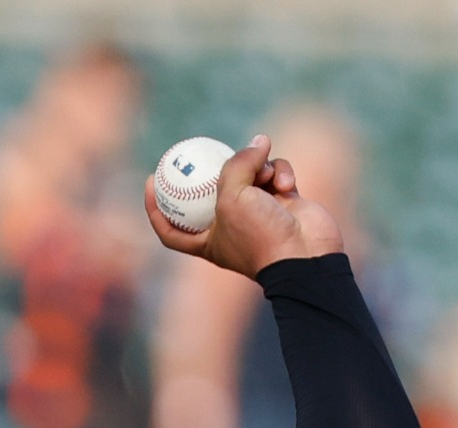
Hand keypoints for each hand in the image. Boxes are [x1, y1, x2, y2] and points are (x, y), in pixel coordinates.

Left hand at [145, 134, 343, 277]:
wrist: (307, 256)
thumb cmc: (261, 235)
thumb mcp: (232, 198)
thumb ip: (236, 165)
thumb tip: (257, 142)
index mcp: (208, 241)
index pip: (171, 229)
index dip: (155, 208)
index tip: (151, 181)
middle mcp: (231, 228)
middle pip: (213, 192)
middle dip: (214, 171)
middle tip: (204, 148)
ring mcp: (259, 214)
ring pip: (250, 175)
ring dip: (258, 167)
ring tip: (266, 172)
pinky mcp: (284, 202)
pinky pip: (276, 175)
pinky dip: (281, 173)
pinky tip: (286, 183)